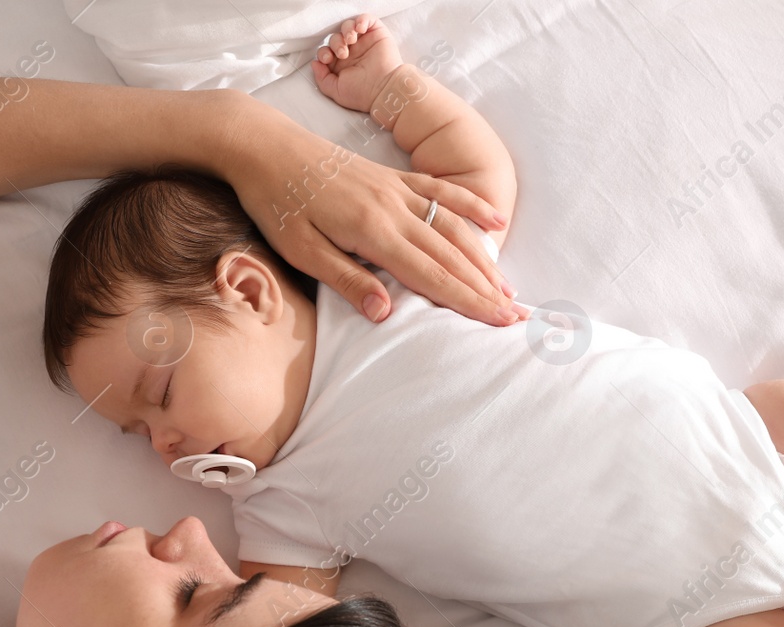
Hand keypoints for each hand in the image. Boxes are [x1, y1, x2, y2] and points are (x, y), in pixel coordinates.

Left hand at [221, 93, 522, 326]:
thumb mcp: (302, 251)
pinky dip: (471, 205)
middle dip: (487, 288)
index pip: (432, 275)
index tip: (497, 322)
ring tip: (508, 287)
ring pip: (454, 226)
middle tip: (517, 316)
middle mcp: (394, 208)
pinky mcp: (393, 176)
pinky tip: (494, 221)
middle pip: (452, 255)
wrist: (265, 147)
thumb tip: (386, 314)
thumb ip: (346, 280)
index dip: (467, 301)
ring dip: (485, 258)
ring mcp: (397, 189)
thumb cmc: (278, 204)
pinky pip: (441, 191)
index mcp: (373, 232)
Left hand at [313, 14, 402, 113]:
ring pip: (348, 26)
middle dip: (335, 43)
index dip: (323, 52)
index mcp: (341, 65)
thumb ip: (322, 78)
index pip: (326, 51)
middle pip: (335, 37)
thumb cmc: (362, 93)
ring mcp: (364, 42)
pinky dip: (361, 20)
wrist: (384, 89)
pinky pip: (367, 19)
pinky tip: (360, 29)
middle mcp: (352, 52)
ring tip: (351, 40)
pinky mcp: (377, 34)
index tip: (328, 59)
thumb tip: (315, 64)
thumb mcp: (336, 91)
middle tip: (343, 53)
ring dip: (346, 30)